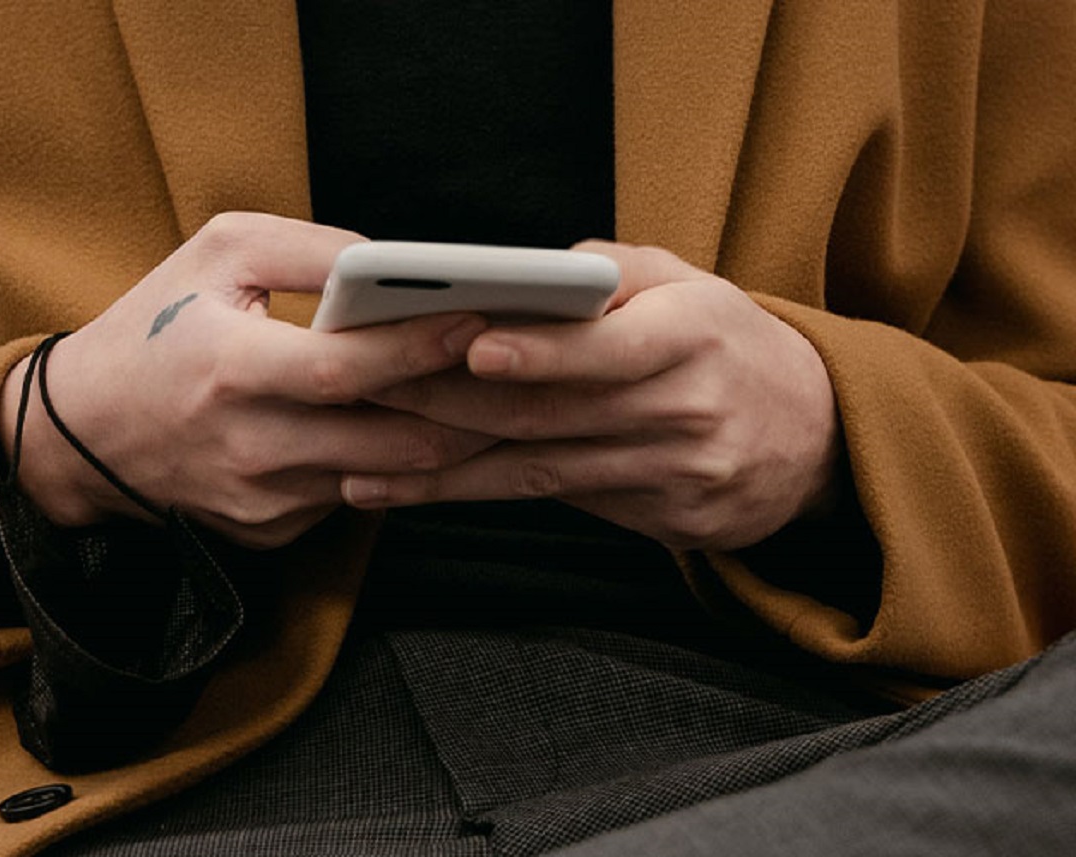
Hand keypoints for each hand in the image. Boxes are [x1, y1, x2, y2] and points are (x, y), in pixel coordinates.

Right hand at [0, 213, 493, 548]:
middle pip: (389, 442)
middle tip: (524, 373)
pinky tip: (420, 431)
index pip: (347, 370)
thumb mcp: (217, 253)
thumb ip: (310, 250)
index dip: (421, 350)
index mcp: (231, 369)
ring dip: (446, 442)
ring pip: (386, 478)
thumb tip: (395, 265)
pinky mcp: (271, 531)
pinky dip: (393, 466)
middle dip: (468, 411)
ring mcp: (263, 501)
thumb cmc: (155, 328)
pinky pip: (355, 497)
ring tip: (493, 400)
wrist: (84, 433)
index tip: (483, 322)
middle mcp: (250, 447)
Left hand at [341, 241, 840, 551]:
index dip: (541, 352)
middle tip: (367, 392)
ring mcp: (675, 477)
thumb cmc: (732, 345)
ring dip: (444, 469)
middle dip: (449, 406)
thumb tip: (530, 274)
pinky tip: (414, 493)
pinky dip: (479, 497)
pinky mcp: (662, 523)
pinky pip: (556, 506)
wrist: (816, 437)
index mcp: (696, 338)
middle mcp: (686, 411)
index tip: (469, 347)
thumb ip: (617, 272)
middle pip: (553, 416)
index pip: (610, 349)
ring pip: (540, 472)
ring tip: (363, 462)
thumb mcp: (694, 286)